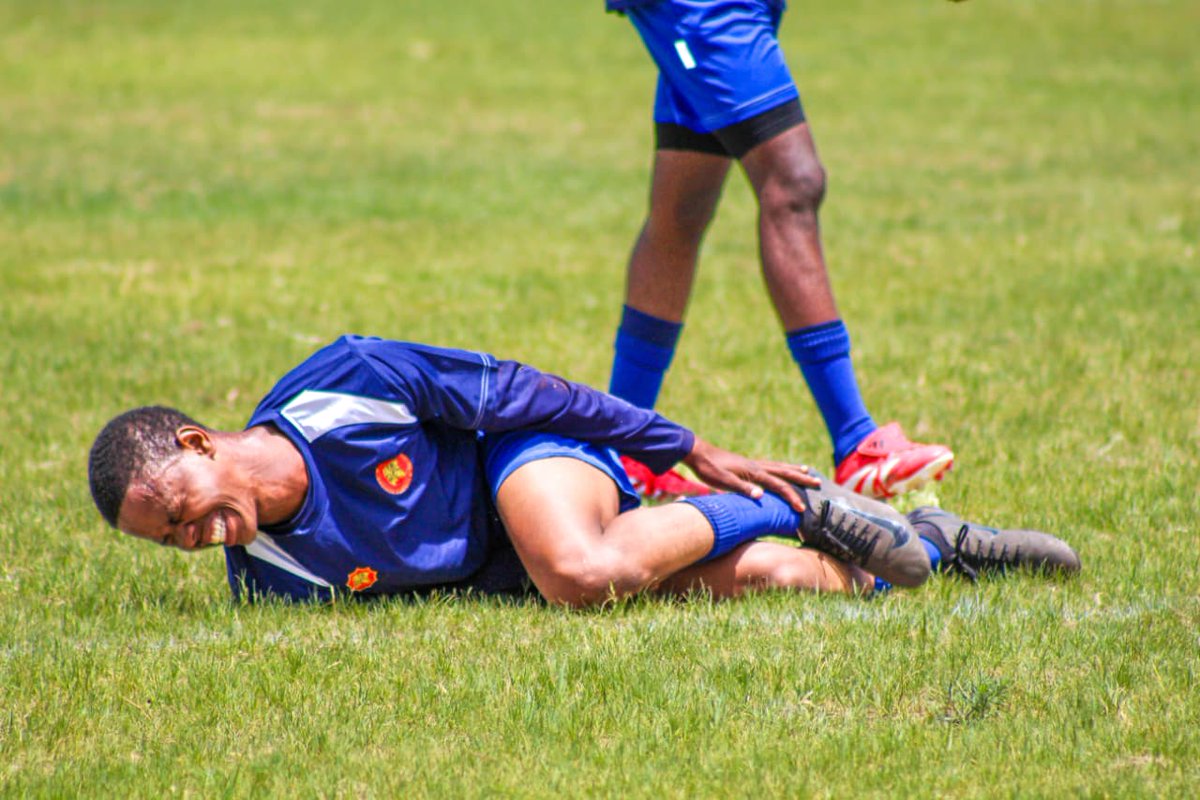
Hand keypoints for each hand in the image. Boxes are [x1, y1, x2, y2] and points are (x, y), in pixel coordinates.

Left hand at [681, 437, 819, 512]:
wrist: (698, 453)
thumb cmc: (709, 469)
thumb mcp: (722, 482)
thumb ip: (742, 488)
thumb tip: (761, 496)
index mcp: (753, 472)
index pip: (778, 485)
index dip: (791, 497)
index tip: (801, 509)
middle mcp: (756, 466)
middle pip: (784, 472)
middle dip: (801, 479)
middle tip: (818, 483)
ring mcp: (752, 464)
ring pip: (779, 467)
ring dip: (794, 470)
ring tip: (808, 471)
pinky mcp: (747, 465)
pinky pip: (770, 466)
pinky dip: (780, 468)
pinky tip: (781, 470)